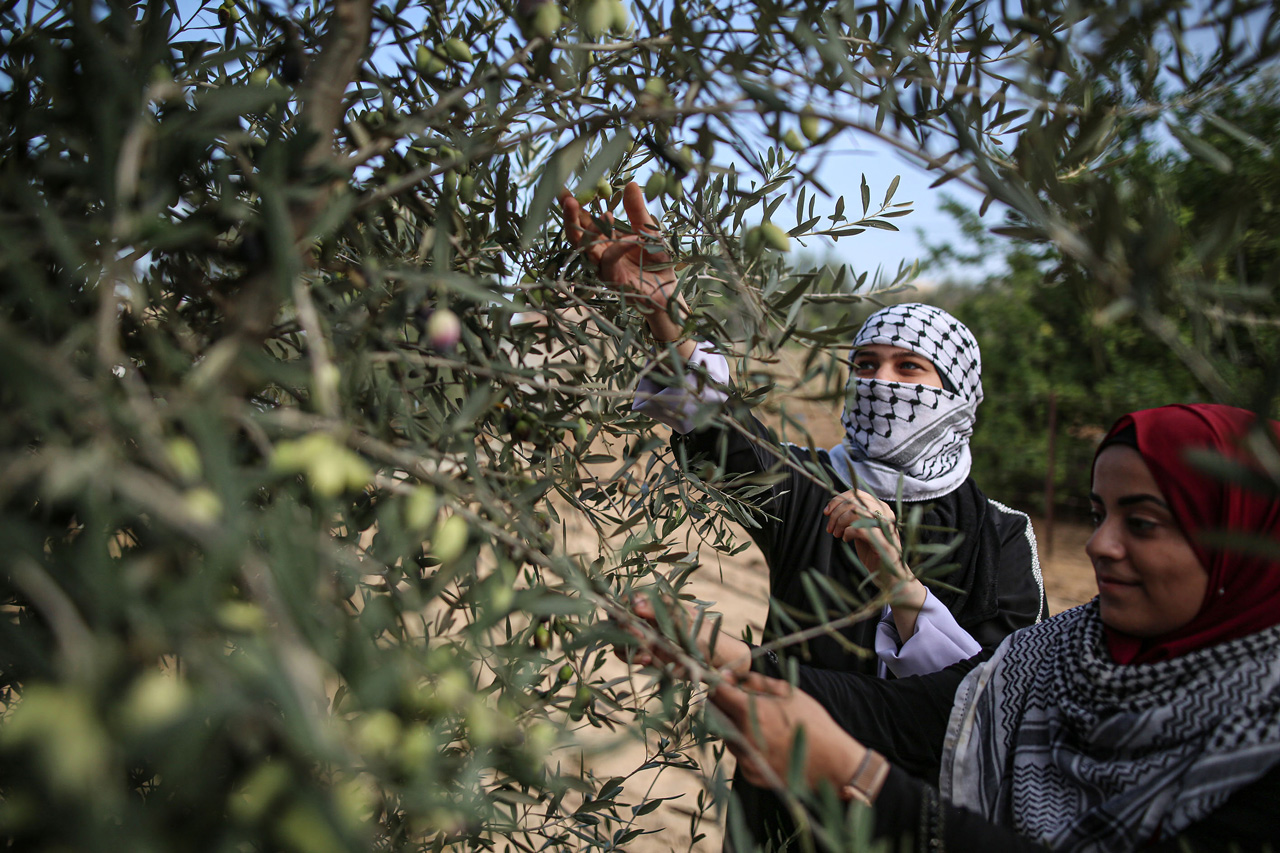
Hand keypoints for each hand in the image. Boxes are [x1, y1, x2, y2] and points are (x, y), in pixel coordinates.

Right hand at [560, 182, 688, 348]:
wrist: (667, 288)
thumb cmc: (655, 260)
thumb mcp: (647, 229)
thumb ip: (636, 209)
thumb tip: (629, 183)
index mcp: (603, 239)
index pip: (584, 221)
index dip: (574, 206)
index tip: (563, 189)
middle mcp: (598, 253)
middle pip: (577, 235)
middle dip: (571, 217)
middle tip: (568, 199)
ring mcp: (603, 267)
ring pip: (587, 248)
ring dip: (589, 230)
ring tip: (599, 213)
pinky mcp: (612, 280)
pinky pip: (610, 260)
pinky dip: (620, 246)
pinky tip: (633, 238)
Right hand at [611, 593, 751, 677]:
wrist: (718, 661)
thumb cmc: (705, 633)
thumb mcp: (685, 621)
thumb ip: (660, 612)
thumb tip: (636, 603)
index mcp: (656, 604)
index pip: (629, 599)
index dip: (622, 605)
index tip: (628, 613)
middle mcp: (647, 619)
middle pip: (618, 619)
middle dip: (623, 628)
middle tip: (639, 636)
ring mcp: (645, 638)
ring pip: (619, 638)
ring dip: (626, 645)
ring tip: (645, 652)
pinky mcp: (646, 655)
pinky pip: (628, 655)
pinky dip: (632, 658)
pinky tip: (648, 659)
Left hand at [708, 671, 864, 793]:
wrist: (832, 763)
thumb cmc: (812, 722)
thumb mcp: (787, 693)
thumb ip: (754, 682)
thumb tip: (727, 674)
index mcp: (752, 712)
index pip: (718, 694)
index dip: (719, 686)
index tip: (723, 684)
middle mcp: (744, 737)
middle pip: (716, 715)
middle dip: (723, 705)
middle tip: (736, 701)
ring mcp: (746, 759)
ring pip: (726, 736)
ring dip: (733, 726)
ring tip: (758, 723)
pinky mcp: (751, 775)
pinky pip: (740, 755)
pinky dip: (746, 746)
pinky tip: (766, 742)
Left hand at [822, 489, 926, 636]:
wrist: (892, 578)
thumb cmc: (875, 554)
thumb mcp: (862, 531)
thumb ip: (854, 518)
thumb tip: (834, 507)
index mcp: (882, 509)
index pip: (857, 493)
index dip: (839, 499)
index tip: (827, 512)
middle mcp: (887, 515)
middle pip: (855, 499)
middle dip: (837, 511)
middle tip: (830, 526)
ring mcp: (887, 528)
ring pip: (856, 511)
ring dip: (840, 522)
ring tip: (836, 534)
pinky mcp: (885, 543)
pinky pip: (860, 529)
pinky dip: (848, 532)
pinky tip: (845, 539)